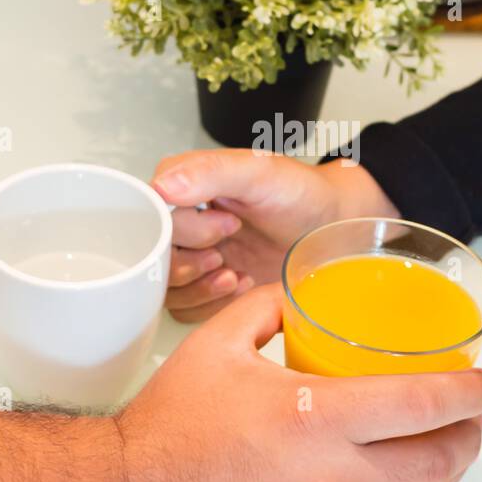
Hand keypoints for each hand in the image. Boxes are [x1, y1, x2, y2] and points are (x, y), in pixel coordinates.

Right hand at [115, 285, 481, 481]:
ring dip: (447, 471)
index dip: (468, 392)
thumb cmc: (168, 428)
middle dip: (471, 435)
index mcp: (313, 417)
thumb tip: (299, 294)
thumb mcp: (217, 344)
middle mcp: (331, 476)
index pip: (421, 405)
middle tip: (476, 415)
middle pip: (436, 460)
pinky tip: (402, 479)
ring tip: (452, 446)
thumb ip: (267, 308)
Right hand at [152, 148, 398, 320]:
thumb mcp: (260, 172)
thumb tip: (162, 185)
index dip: (182, 230)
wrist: (332, 229)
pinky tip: (240, 288)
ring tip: (233, 275)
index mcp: (184, 188)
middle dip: (190, 261)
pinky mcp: (207, 288)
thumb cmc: (300, 194)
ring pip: (163, 287)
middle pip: (151, 256)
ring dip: (197, 287)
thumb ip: (211, 171)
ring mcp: (194, 257)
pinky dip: (208, 305)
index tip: (225, 226)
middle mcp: (183, 224)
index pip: (149, 216)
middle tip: (226, 255)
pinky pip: (184, 310)